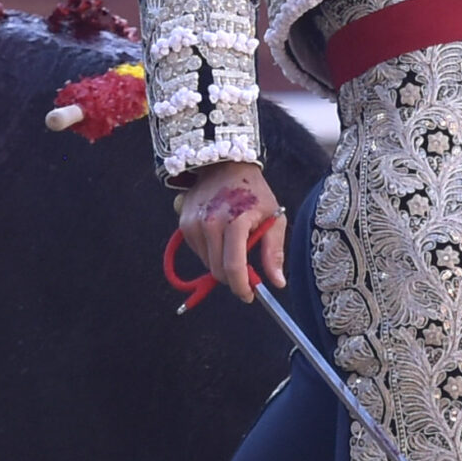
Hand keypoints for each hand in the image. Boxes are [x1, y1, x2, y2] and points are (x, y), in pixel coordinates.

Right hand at [177, 160, 285, 302]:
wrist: (223, 165)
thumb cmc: (253, 191)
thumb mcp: (273, 218)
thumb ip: (274, 252)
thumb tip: (277, 283)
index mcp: (235, 222)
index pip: (233, 267)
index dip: (242, 287)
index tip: (250, 295)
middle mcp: (210, 224)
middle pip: (218, 271)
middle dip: (233, 278)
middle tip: (247, 272)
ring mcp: (193, 225)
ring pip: (208, 264)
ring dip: (222, 264)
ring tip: (234, 245)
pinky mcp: (184, 225)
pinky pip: (199, 252)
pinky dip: (211, 252)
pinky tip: (221, 237)